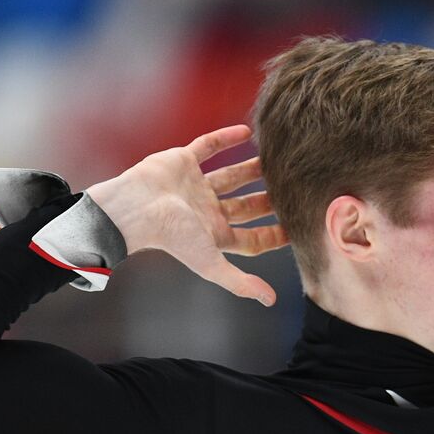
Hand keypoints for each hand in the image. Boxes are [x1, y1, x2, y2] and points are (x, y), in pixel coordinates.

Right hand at [86, 125, 288, 305]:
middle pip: (244, 206)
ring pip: (230, 176)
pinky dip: (225, 139)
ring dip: (250, 169)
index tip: (298, 228)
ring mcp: (195, 186)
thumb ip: (239, 283)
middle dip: (266, 201)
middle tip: (292, 190)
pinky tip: (246, 132)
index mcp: (214, 234)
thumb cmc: (171, 237)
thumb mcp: (210, 262)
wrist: (136, 208)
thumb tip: (270, 302)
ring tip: (274, 161)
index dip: (273, 235)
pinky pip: (207, 146)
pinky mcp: (183, 162)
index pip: (251, 238)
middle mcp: (206, 210)